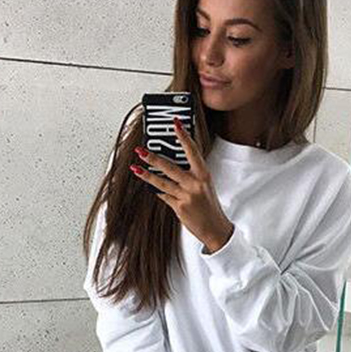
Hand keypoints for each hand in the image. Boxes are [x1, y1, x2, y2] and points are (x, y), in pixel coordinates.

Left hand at [131, 116, 234, 253]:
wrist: (215, 228)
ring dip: (147, 175)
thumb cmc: (209, 206)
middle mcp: (195, 183)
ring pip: (162, 183)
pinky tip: (151, 189)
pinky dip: (158, 192)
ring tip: (135, 168)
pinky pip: (164, 196)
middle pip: (170, 167)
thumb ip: (190, 176)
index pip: (192, 150)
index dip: (183, 136)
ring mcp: (186, 196)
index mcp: (204, 174)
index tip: (175, 123)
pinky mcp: (179, 207)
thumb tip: (171, 168)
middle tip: (141, 150)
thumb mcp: (203, 186)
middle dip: (153, 158)